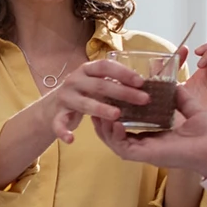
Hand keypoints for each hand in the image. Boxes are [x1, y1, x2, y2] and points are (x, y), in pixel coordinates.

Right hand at [29, 58, 151, 143]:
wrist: (56, 104)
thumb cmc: (86, 91)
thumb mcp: (98, 81)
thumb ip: (117, 80)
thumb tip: (150, 79)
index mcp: (87, 69)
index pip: (106, 66)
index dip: (123, 72)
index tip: (142, 81)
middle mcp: (74, 80)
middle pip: (99, 85)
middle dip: (123, 92)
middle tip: (144, 100)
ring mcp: (65, 97)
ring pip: (83, 103)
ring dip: (100, 109)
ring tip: (117, 115)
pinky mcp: (57, 114)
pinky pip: (59, 124)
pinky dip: (64, 131)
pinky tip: (72, 139)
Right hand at [94, 109, 206, 178]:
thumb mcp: (193, 111)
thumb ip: (180, 99)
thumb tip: (173, 84)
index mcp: (156, 136)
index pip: (128, 127)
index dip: (116, 113)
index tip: (109, 98)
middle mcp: (148, 145)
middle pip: (115, 135)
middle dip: (102, 121)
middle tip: (95, 104)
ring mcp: (147, 152)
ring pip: (114, 143)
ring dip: (104, 129)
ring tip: (98, 112)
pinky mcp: (149, 156)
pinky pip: (124, 149)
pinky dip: (116, 136)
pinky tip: (115, 122)